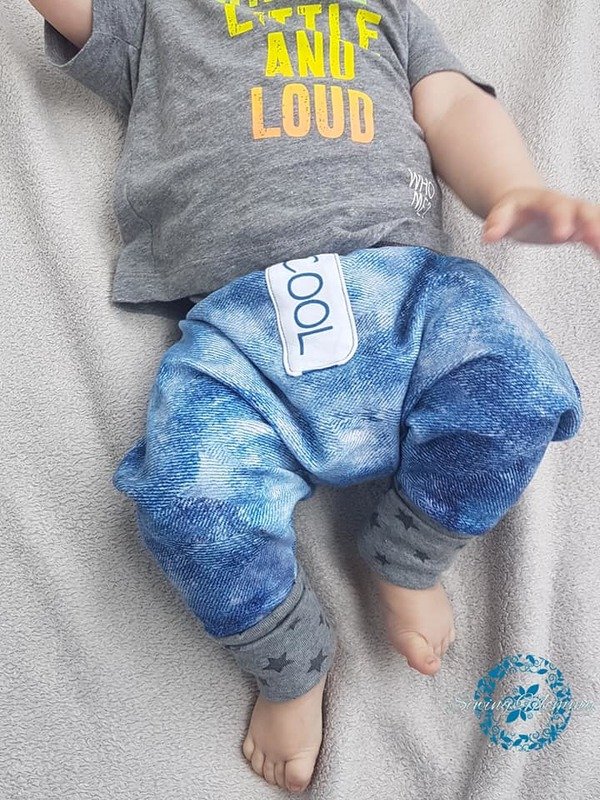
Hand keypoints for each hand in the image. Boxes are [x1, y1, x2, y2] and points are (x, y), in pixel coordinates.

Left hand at [482, 187, 599, 256]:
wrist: (523, 203)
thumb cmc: (513, 209)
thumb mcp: (502, 212)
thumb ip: (496, 223)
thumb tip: (488, 237)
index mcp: (546, 200)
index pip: (556, 206)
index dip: (561, 219)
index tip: (563, 235)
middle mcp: (566, 205)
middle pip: (584, 211)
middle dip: (593, 224)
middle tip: (596, 240)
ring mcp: (576, 216)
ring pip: (595, 220)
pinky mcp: (581, 229)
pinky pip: (596, 234)